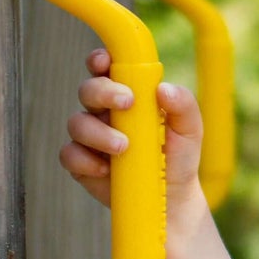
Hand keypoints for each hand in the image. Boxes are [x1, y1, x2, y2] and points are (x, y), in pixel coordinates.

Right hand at [63, 48, 205, 223]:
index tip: (106, 62)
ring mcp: (90, 138)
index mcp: (127, 95)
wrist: (172, 198)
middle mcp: (104, 112)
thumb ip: (183, 105)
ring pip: (77, 123)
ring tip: (124, 146)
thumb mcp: (189, 129)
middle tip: (127, 103)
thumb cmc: (178, 156)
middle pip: (88, 90)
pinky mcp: (82, 163)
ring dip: (98, 132)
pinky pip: (69, 155)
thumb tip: (163, 89)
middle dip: (103, 92)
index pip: (106, 69)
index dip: (99, 60)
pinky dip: (84, 160)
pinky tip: (105, 169)